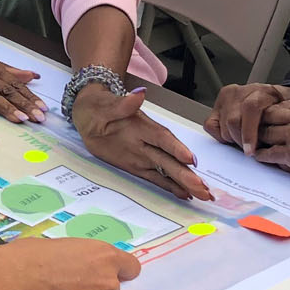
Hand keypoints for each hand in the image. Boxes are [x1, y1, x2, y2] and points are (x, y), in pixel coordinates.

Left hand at [73, 83, 210, 200]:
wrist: (87, 115)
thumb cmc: (97, 107)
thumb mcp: (104, 105)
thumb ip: (122, 104)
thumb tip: (138, 94)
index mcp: (142, 126)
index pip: (162, 138)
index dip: (176, 148)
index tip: (190, 160)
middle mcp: (147, 142)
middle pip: (170, 159)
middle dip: (186, 173)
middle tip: (202, 188)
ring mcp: (144, 155)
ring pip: (168, 170)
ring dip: (184, 182)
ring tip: (202, 195)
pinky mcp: (137, 166)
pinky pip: (156, 178)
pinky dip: (170, 186)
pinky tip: (185, 194)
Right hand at [204, 82, 289, 154]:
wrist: (278, 97)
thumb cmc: (283, 108)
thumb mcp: (289, 118)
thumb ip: (283, 134)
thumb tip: (279, 160)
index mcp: (263, 92)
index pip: (251, 108)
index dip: (249, 132)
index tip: (250, 151)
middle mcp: (243, 92)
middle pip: (234, 121)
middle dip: (241, 142)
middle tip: (250, 151)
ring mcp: (228, 97)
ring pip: (223, 126)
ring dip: (233, 140)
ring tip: (245, 142)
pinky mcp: (218, 103)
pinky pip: (211, 125)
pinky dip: (220, 135)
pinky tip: (232, 136)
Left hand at [252, 98, 289, 188]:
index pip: (286, 105)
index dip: (276, 112)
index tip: (271, 117)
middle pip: (271, 114)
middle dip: (262, 121)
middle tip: (255, 127)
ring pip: (267, 132)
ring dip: (259, 138)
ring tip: (253, 143)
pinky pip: (269, 152)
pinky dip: (262, 155)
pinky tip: (259, 156)